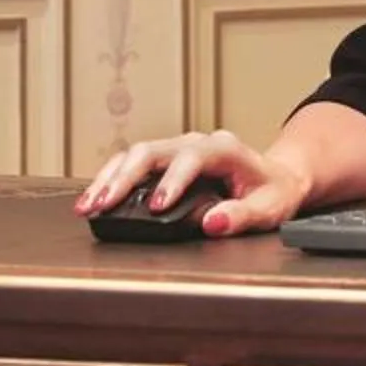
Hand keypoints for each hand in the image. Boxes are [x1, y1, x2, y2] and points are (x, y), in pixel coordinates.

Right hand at [74, 129, 312, 237]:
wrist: (276, 178)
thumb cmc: (273, 193)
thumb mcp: (269, 209)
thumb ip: (242, 216)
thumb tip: (213, 223)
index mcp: (224, 149)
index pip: (192, 158)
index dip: (172, 181)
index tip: (157, 206)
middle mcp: (197, 142)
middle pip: (152, 150)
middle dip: (124, 178)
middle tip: (103, 203)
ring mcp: (178, 148)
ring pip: (135, 153)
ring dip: (110, 177)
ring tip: (89, 203)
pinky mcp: (166, 159)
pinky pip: (133, 162)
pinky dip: (112, 177)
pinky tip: (95, 195)